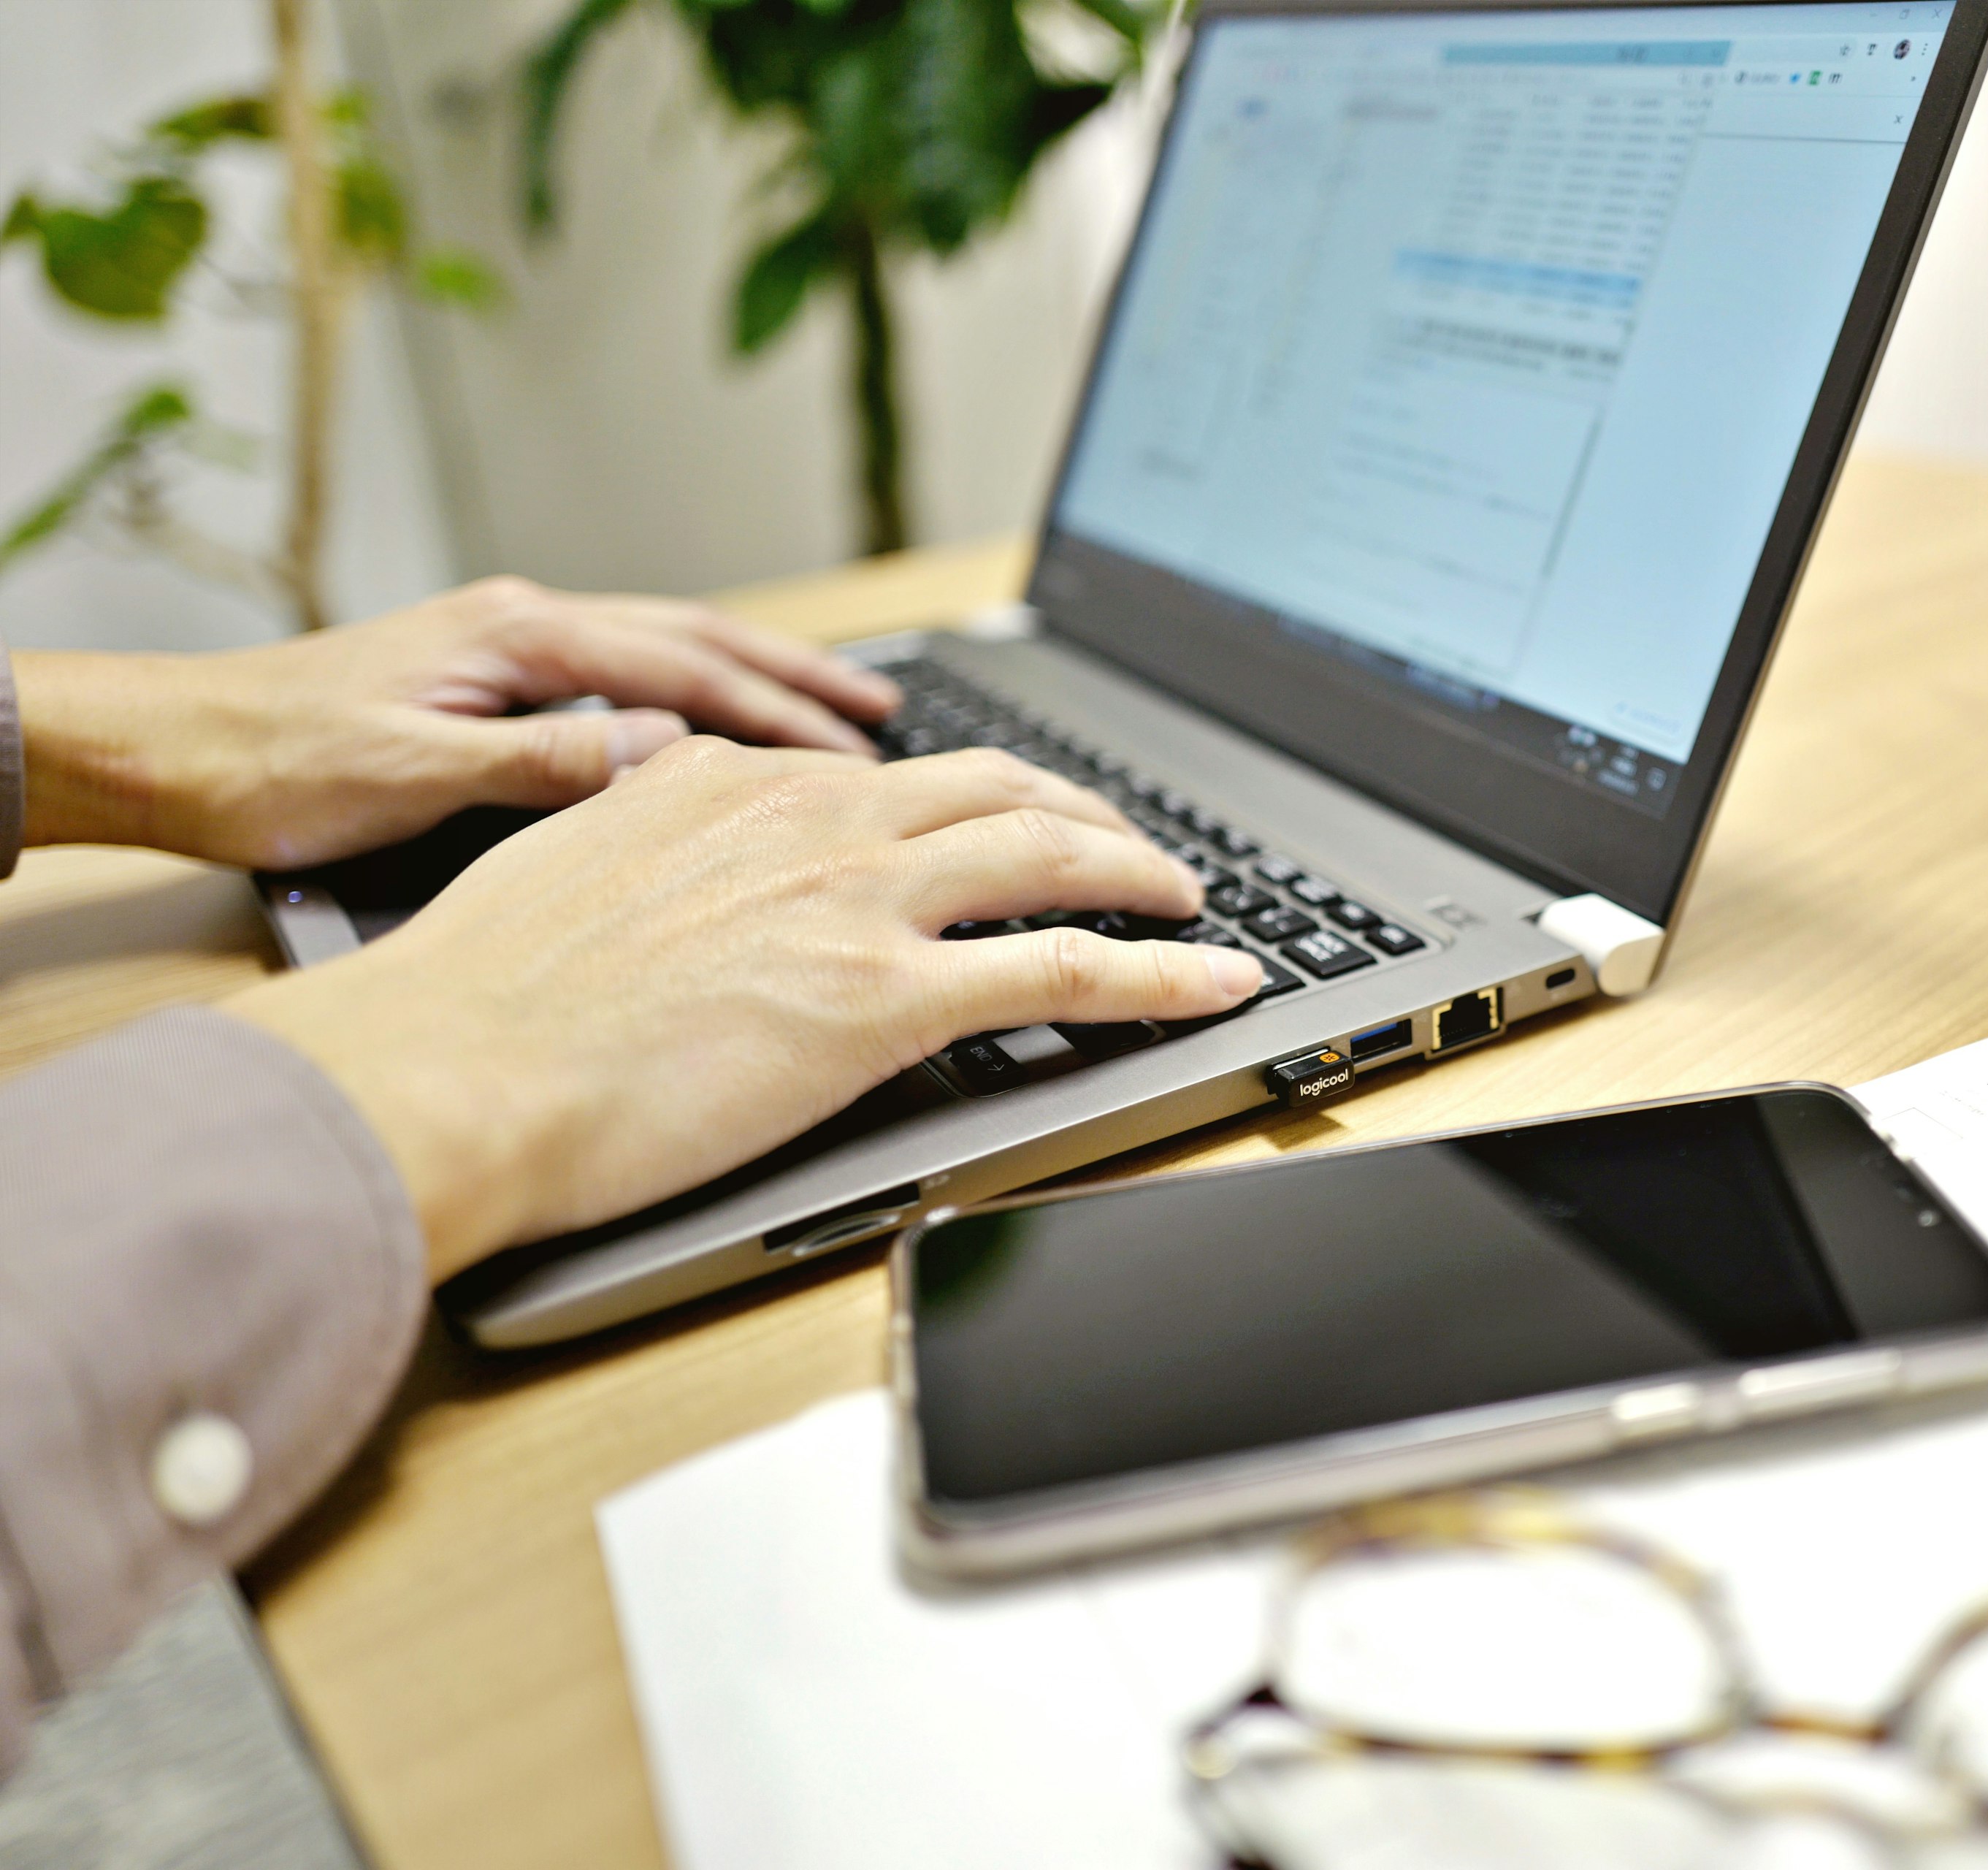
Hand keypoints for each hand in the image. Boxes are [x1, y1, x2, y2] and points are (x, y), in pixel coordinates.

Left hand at [14, 575, 901, 868]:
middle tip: (887, 712)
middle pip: (696, 641)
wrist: (170, 748)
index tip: (861, 748)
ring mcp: (510, 645)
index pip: (685, 671)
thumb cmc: (273, 766)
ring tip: (836, 711)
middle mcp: (523, 624)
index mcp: (518, 637)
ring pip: (667, 651)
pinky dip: (697, 695)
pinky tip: (724, 727)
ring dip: (757, 679)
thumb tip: (662, 751)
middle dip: (799, 677)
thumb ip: (542, 759)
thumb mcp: (410, 774)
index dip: (782, 713)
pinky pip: (627, 675)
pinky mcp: (493, 676)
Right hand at [227, 741, 1266, 1281]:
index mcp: (735, 785)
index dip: (976, 798)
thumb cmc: (483, 1000)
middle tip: (1132, 850)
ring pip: (1055, 857)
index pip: (894, 776)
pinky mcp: (889, 995)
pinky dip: (1166, 976)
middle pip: (1001, 790)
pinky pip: (1072, 971)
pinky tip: (1217, 984)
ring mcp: (861, 901)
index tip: (1008, 820)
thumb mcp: (568, 862)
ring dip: (1143, 875)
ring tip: (1192, 904)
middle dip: (1086, 816)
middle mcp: (814, 818)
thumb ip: (647, 825)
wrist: (454, 1069)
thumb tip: (670, 799)